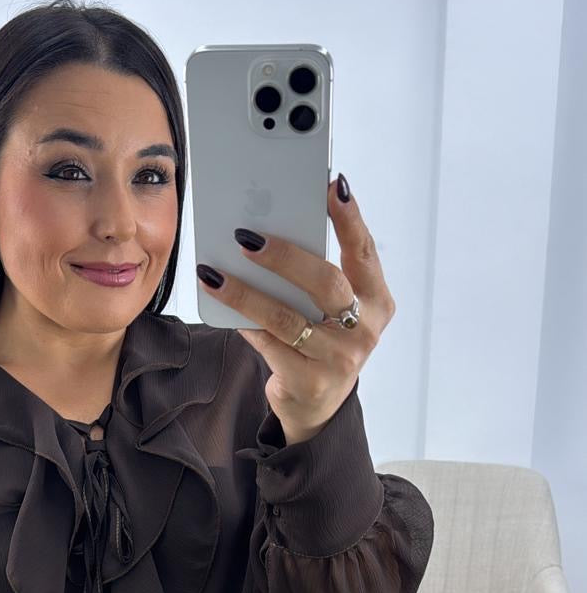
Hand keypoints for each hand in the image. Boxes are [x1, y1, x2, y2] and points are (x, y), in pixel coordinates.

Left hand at [197, 176, 395, 442]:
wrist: (317, 406)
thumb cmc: (322, 342)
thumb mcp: (333, 310)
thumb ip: (320, 276)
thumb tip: (272, 228)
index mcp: (377, 302)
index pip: (363, 251)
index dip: (349, 218)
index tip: (329, 186)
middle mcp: (365, 330)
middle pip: (325, 282)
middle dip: (285, 256)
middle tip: (247, 238)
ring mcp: (339, 359)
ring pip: (286, 317)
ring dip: (246, 293)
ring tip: (214, 274)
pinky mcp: (310, 381)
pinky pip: (268, 344)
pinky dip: (242, 322)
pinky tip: (221, 304)